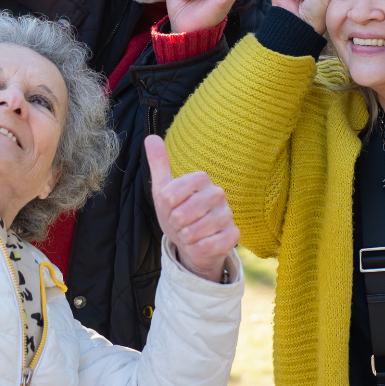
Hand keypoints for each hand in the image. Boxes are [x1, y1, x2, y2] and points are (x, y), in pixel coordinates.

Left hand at [146, 135, 239, 282]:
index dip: (166, 207)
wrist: (193, 243)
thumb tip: (151, 137)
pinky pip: (207, 246)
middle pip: (181, 214)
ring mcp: (227, 214)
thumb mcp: (163, 190)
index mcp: (201, 179)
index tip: (171, 208)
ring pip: (193, 231)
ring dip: (185, 237)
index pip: (170, 195)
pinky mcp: (233, 235)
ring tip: (189, 234)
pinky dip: (197, 248)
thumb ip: (158, 164)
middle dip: (174, 224)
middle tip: (180, 224)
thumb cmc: (178, 213)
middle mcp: (218, 193)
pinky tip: (199, 244)